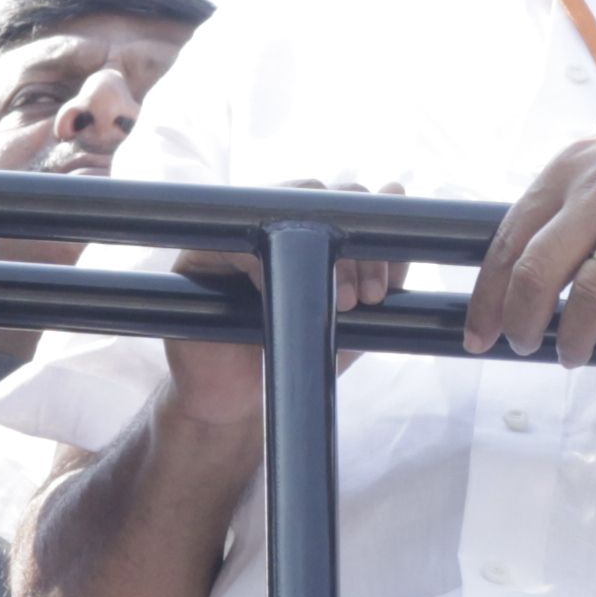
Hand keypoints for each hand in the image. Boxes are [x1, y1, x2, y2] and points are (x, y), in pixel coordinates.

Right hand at [158, 179, 404, 425]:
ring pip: (276, 209)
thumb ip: (383, 269)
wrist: (240, 405)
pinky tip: (282, 292)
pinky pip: (229, 241)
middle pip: (314, 196)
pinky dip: (260, 262)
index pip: (343, 204)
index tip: (381, 291)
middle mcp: (269, 223)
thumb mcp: (353, 317)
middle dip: (350, 244)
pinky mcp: (196, 255)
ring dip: (313, 250)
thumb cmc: (295, 353)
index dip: (369, 236)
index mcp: (306, 229)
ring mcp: (232, 234)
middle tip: (365, 298)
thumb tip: (398, 191)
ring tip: (339, 303)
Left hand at [465, 81, 595, 367]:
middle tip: (525, 346)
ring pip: (590, 296)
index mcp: (569, 170)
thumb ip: (564, 199)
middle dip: (521, 323)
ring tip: (572, 355)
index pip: (508, 243)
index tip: (479, 333)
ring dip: (573, 339)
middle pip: (537, 273)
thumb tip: (522, 259)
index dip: (487, 299)